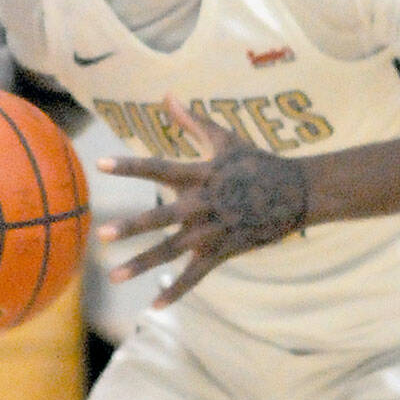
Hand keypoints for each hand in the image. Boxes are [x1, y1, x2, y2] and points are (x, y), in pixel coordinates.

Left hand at [96, 94, 308, 307]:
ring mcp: (216, 230)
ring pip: (174, 250)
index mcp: (203, 174)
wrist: (299, 192)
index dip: (131, 165)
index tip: (100, 164)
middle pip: (164, 216)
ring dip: (144, 263)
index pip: (160, 167)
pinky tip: (155, 305)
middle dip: (134, 226)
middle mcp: (206, 203)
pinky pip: (197, 274)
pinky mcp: (225, 250)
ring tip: (114, 275)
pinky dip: (177, 291)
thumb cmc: (258, 162)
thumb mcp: (227, 139)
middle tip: (103, 233)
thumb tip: (167, 94)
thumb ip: (192, 121)